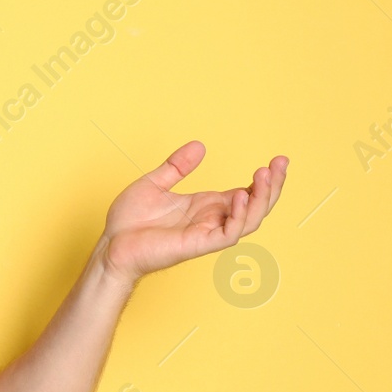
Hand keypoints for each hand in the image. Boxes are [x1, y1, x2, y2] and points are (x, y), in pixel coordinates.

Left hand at [98, 140, 287, 283]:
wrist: (111, 245)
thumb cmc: (129, 221)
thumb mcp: (154, 184)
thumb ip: (177, 166)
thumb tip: (199, 145)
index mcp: (206, 206)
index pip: (246, 193)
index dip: (263, 179)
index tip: (277, 160)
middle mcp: (211, 220)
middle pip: (255, 206)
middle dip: (272, 186)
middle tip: (281, 163)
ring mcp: (206, 233)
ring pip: (248, 220)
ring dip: (261, 199)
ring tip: (266, 175)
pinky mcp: (197, 245)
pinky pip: (228, 234)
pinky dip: (238, 216)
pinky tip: (240, 195)